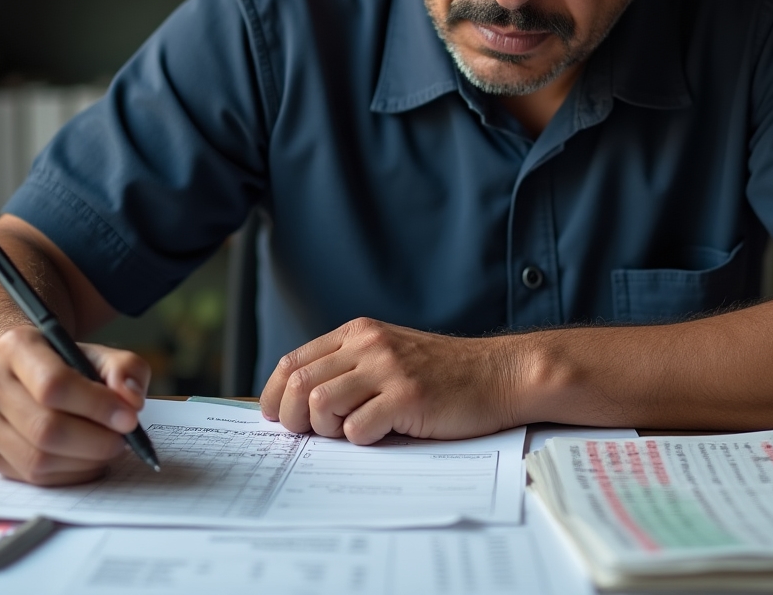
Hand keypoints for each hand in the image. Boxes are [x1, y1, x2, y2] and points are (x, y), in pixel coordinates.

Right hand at [0, 325, 150, 486]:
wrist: (25, 371)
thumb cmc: (67, 363)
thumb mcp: (99, 353)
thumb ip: (125, 369)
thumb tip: (131, 400)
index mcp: (17, 347)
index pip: (54, 384)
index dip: (96, 406)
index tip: (130, 418)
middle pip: (44, 428)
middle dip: (94, 441)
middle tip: (124, 441)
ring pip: (36, 458)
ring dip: (84, 461)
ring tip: (110, 449)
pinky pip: (30, 476)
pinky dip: (68, 474)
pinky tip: (89, 461)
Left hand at [259, 317, 521, 444]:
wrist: (499, 374)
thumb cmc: (444, 374)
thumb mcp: (390, 355)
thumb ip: (350, 368)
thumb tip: (297, 404)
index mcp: (359, 332)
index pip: (292, 361)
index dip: (272, 395)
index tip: (274, 419)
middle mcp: (369, 344)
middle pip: (298, 384)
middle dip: (291, 419)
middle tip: (311, 436)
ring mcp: (388, 369)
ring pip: (319, 405)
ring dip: (327, 431)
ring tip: (351, 432)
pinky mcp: (408, 396)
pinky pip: (357, 428)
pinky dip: (361, 440)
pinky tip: (383, 433)